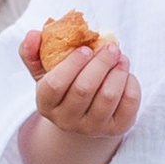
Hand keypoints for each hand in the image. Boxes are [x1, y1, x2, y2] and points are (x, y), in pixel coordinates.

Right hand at [23, 23, 140, 142]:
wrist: (85, 117)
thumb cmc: (65, 87)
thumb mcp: (46, 72)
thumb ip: (34, 52)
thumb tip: (33, 34)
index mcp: (46, 104)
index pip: (55, 85)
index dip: (71, 64)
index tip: (86, 48)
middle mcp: (66, 121)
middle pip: (84, 89)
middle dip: (100, 63)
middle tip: (111, 47)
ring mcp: (92, 128)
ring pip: (108, 96)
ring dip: (118, 71)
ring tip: (121, 57)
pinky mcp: (117, 129)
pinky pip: (128, 104)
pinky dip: (131, 84)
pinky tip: (126, 74)